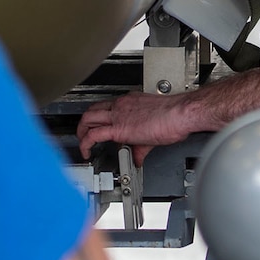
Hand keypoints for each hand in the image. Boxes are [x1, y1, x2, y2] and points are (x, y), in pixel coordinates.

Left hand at [76, 92, 204, 163]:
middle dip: (84, 124)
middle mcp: (120, 106)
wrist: (179, 113)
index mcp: (128, 103)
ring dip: (81, 131)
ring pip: (88, 118)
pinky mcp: (118, 129)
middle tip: (83, 134)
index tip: (99, 128)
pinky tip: (86, 152)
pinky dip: (85, 144)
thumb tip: (139, 156)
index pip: (106, 107)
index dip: (99, 119)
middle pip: (92, 110)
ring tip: (82, 144)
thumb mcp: (154, 129)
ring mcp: (118, 115)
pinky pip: (93, 135)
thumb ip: (142, 145)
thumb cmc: (173, 116)